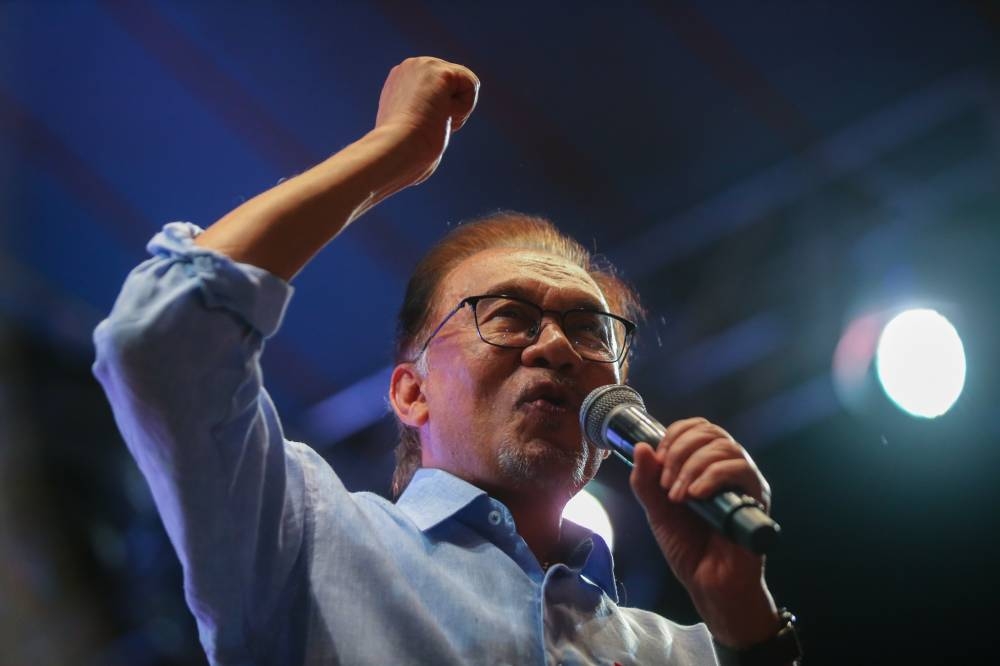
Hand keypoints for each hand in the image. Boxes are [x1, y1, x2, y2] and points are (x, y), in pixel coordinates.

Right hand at [374, 56, 479, 186]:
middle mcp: (409, 67)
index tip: (419, 128)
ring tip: (432, 121)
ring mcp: (423, 65)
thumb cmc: (402, 157)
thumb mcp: (411, 135)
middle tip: (427, 126)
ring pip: (465, 85)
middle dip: (449, 111)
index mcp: (400, 82)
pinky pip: (472, 85)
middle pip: (456, 86)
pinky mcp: (440, 71)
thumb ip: (424, 122)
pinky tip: (441, 115)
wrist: (395, 151)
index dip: (439, 114)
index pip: (441, 91)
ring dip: (456, 111)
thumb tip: (441, 126)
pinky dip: (463, 108)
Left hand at [629, 418, 779, 646]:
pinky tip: (696, 495)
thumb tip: (641, 446)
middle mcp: (729, 469)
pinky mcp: (756, 499)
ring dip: (692, 466)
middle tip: (666, 484)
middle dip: (679, 451)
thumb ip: (646, 481)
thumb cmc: (688, 547)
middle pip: (710, 432)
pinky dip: (713, 476)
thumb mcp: (657, 510)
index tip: (657, 461)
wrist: (708, 583)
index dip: (675, 435)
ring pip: (726, 447)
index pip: (698, 427)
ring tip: (679, 496)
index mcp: (707, 466)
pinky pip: (741, 470)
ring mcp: (745, 483)